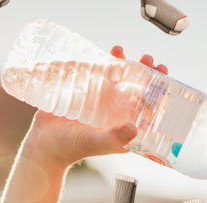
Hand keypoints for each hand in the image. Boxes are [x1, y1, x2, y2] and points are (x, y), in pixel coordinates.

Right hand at [23, 46, 168, 167]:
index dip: (158, 91)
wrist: (43, 144)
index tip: (163, 75)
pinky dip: (102, 62)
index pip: (148, 105)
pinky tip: (105, 53)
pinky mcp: (85, 92)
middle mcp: (116, 112)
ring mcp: (101, 101)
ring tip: (120, 51)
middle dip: (144, 72)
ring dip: (123, 63)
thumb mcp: (95, 143)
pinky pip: (97, 74)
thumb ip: (114, 138)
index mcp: (125, 125)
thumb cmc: (71, 148)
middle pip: (135, 87)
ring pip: (117, 78)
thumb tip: (134, 128)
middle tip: (148, 59)